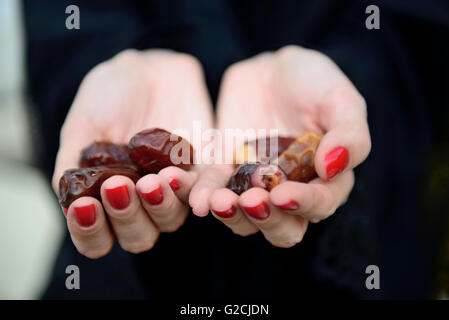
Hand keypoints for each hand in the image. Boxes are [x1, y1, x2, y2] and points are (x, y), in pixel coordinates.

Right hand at [53, 49, 212, 257]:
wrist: (147, 68)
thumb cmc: (109, 97)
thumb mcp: (82, 125)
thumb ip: (74, 164)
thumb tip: (68, 203)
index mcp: (105, 199)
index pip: (97, 236)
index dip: (90, 231)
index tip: (84, 207)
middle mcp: (140, 202)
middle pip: (138, 235)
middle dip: (127, 217)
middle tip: (118, 185)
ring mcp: (172, 190)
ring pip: (171, 219)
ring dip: (161, 205)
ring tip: (150, 180)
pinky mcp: (202, 171)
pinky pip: (204, 191)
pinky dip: (197, 195)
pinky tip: (187, 188)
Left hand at [190, 45, 370, 247]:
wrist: (272, 70)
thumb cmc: (314, 83)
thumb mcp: (340, 99)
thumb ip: (349, 133)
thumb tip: (333, 167)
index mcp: (325, 180)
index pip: (320, 204)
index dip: (304, 205)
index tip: (283, 195)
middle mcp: (290, 192)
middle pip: (281, 226)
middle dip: (266, 219)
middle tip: (251, 201)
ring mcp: (255, 186)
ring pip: (244, 219)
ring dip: (231, 215)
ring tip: (218, 202)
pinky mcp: (225, 173)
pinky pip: (213, 191)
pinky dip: (203, 196)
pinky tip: (195, 198)